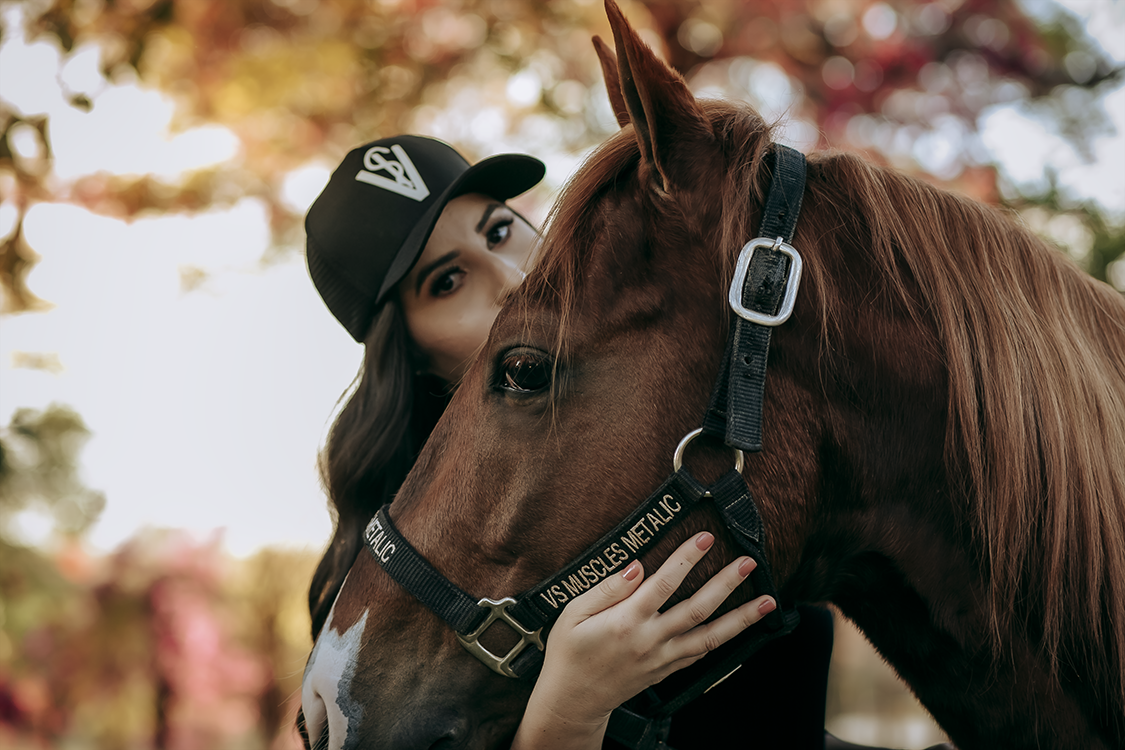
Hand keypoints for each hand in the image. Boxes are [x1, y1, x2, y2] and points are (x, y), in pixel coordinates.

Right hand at [511, 531, 776, 749]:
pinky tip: (742, 629)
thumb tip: (637, 565)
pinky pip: (701, 655)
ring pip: (710, 637)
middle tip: (749, 562)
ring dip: (741, 619)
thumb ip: (607, 589)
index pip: (663, 584)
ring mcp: (662, 658)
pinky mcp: (666, 670)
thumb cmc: (569, 652)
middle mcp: (650, 640)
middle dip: (726, 584)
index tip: (706, 537)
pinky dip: (725, 642)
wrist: (573, 700)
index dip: (686, 558)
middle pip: (697, 609)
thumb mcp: (573, 614)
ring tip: (767, 602)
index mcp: (625, 622)